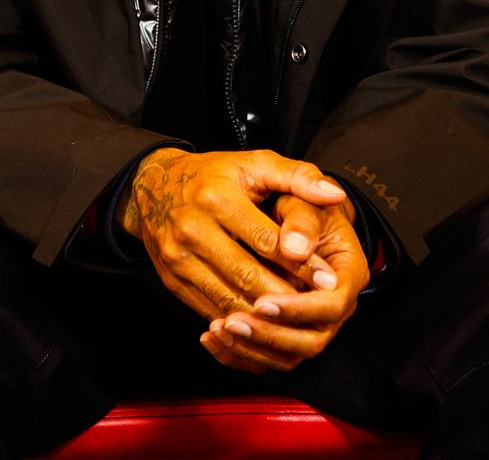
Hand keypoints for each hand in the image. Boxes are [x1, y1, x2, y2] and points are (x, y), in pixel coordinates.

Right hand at [121, 148, 349, 327]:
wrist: (153, 187)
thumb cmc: (214, 174)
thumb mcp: (255, 163)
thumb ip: (298, 176)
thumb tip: (335, 193)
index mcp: (217, 198)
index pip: (266, 239)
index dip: (300, 262)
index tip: (328, 280)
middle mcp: (193, 229)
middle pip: (246, 274)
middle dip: (285, 296)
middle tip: (316, 309)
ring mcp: (179, 258)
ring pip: (227, 298)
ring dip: (262, 316)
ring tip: (295, 323)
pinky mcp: (171, 280)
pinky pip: (208, 308)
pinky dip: (236, 319)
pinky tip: (261, 324)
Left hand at [201, 192, 370, 373]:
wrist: (292, 215)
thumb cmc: (301, 205)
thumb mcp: (305, 203)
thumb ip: (303, 220)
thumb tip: (294, 249)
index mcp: (348, 274)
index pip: (332, 305)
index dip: (298, 308)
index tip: (262, 301)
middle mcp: (335, 306)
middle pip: (311, 341)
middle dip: (271, 336)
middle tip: (233, 321)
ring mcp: (312, 324)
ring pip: (287, 357)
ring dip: (250, 348)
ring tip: (218, 329)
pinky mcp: (287, 333)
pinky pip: (265, 358)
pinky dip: (238, 353)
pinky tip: (211, 336)